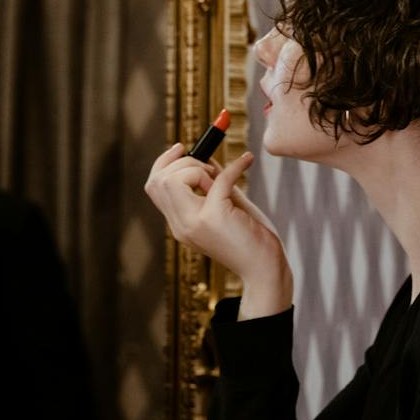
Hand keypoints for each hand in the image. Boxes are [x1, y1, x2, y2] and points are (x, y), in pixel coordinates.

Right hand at [144, 145, 292, 316]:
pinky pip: (218, 179)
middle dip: (183, 163)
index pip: (154, 186)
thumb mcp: (227, 205)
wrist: (266, 270)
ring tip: (222, 179)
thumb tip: (206, 157)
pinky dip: (235, 165)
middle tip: (211, 171)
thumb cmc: (252, 239)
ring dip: (197, 168)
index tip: (183, 149)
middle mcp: (181, 225)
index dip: (164, 162)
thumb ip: (214, 183)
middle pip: (158, 180)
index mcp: (180, 223)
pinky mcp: (214, 217)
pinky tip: (248, 161)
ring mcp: (194, 222)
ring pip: (173, 179)